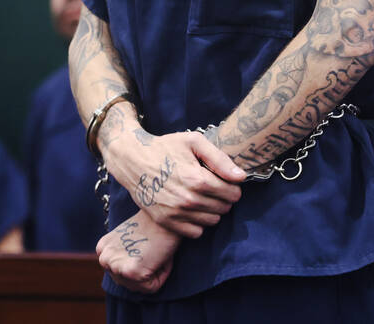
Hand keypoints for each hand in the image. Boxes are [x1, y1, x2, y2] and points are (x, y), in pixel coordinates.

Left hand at [96, 211, 179, 294]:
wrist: (164, 213)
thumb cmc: (151, 224)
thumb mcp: (128, 238)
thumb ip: (123, 255)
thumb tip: (128, 273)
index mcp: (102, 249)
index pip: (121, 273)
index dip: (139, 263)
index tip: (146, 247)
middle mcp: (104, 258)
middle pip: (128, 282)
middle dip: (145, 271)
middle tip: (153, 250)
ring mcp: (116, 266)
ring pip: (139, 286)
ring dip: (154, 273)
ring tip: (155, 252)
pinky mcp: (131, 271)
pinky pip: (151, 287)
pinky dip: (161, 275)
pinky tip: (160, 256)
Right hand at [102, 127, 244, 237]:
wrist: (132, 160)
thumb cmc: (165, 147)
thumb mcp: (193, 142)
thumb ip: (219, 159)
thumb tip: (241, 177)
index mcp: (197, 179)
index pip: (233, 193)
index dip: (233, 186)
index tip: (224, 179)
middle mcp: (187, 200)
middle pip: (224, 208)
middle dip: (223, 197)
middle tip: (213, 186)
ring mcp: (176, 213)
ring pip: (212, 221)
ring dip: (212, 210)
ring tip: (202, 196)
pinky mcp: (166, 222)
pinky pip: (196, 232)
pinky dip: (198, 222)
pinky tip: (192, 208)